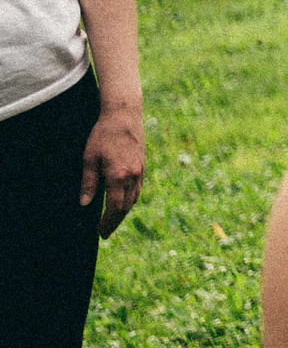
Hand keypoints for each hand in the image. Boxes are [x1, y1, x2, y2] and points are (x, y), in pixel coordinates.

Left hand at [83, 100, 144, 237]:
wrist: (124, 115)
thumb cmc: (103, 135)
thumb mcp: (89, 158)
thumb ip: (89, 182)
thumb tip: (84, 204)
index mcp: (118, 176)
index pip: (115, 207)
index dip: (107, 222)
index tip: (100, 232)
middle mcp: (132, 176)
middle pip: (126, 207)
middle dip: (115, 221)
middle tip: (105, 232)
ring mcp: (140, 170)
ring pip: (134, 198)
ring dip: (124, 212)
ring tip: (113, 220)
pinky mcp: (142, 165)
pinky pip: (138, 188)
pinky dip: (130, 199)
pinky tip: (123, 201)